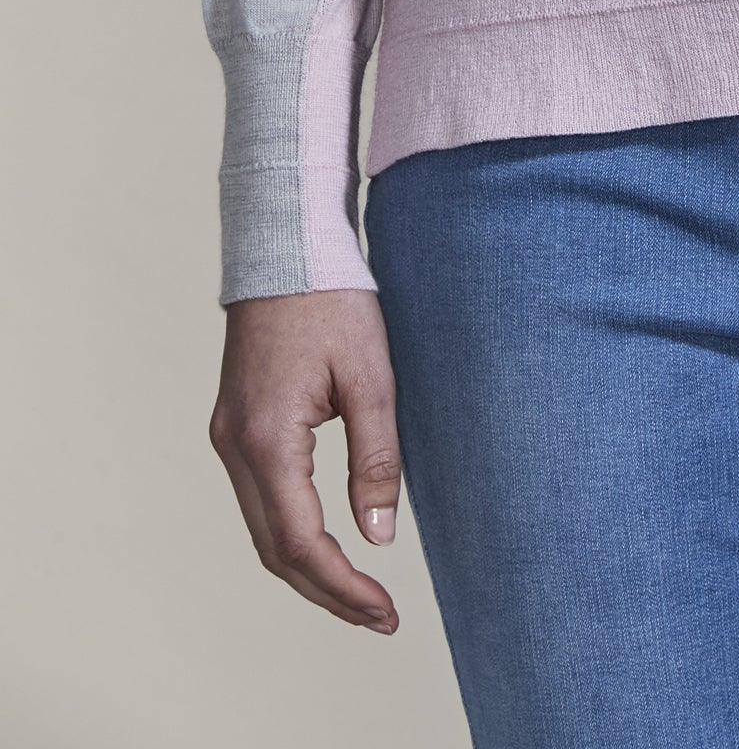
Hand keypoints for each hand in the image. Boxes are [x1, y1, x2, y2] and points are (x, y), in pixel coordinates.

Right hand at [210, 289, 402, 632]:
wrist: (286, 246)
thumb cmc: (333, 301)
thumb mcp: (371, 376)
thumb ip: (376, 459)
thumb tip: (379, 536)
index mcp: (267, 440)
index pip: (302, 543)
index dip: (343, 587)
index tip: (385, 612)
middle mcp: (235, 448)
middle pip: (274, 550)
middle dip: (326, 592)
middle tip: (379, 617)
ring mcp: (228, 438)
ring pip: (263, 530)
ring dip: (308, 567)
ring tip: (360, 593)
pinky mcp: (235, 426)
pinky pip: (260, 500)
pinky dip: (292, 532)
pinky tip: (328, 542)